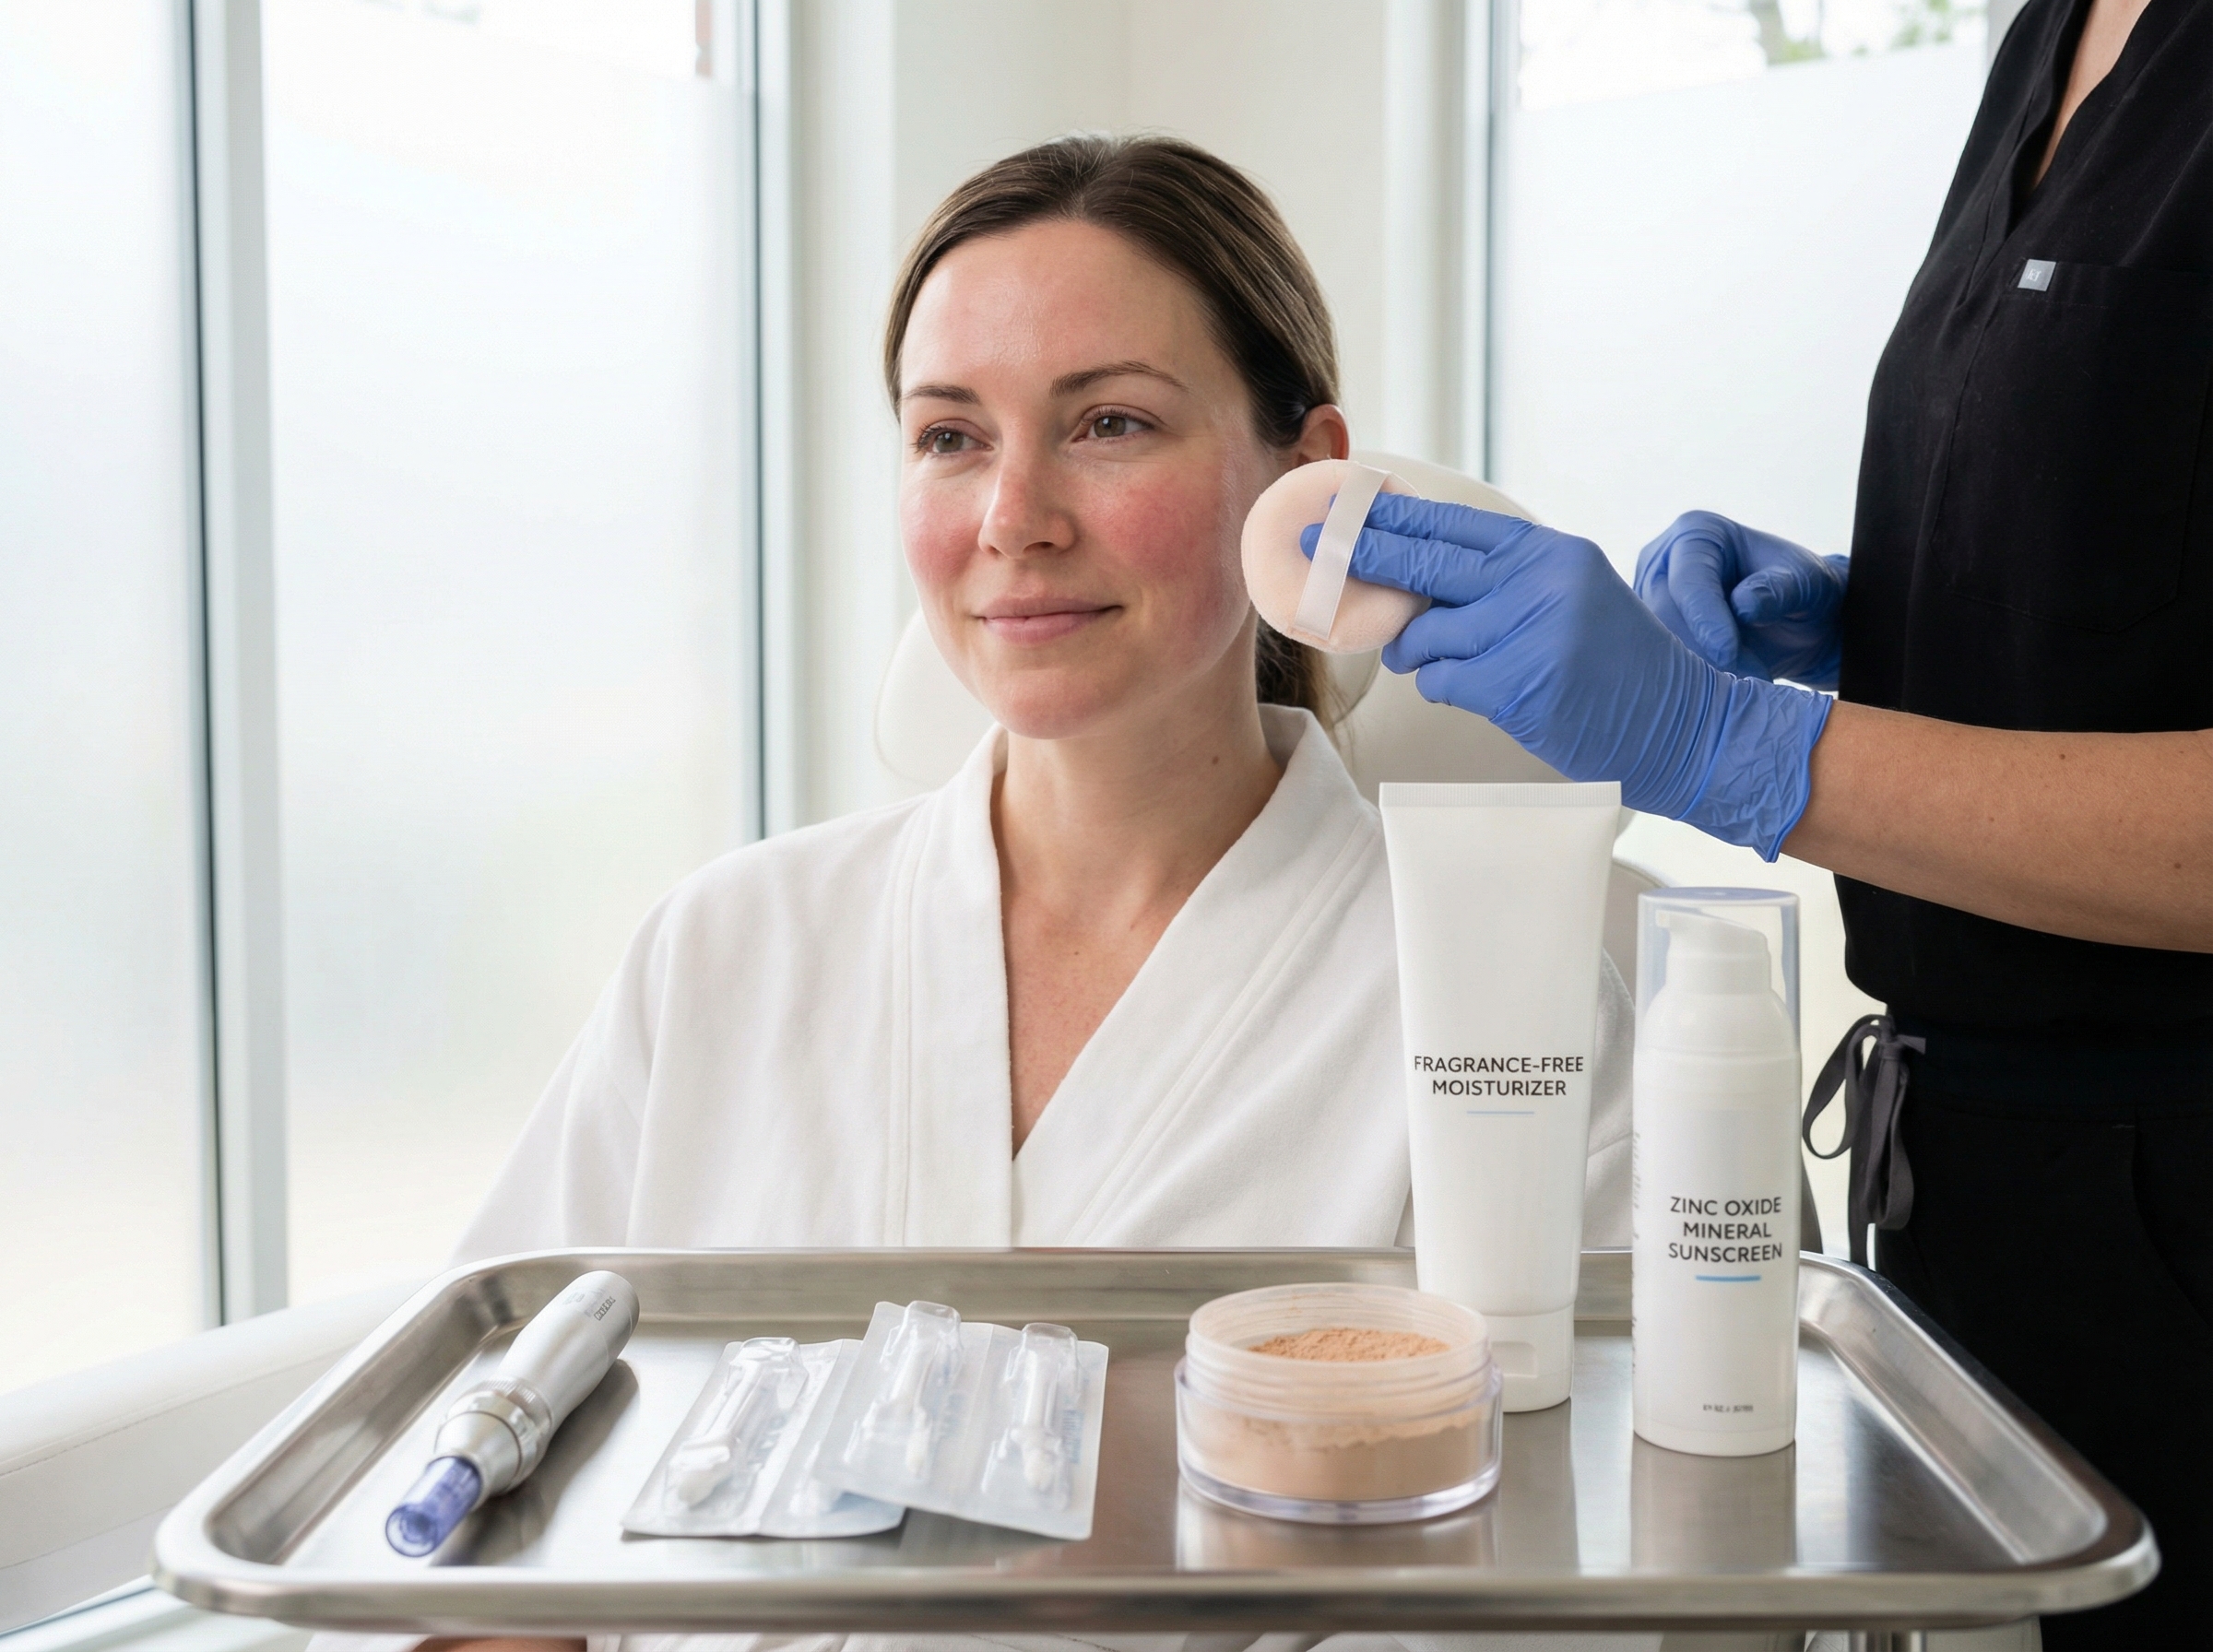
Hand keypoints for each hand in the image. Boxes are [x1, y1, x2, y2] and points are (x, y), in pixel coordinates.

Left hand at [1302, 496, 1831, 857]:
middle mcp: (1540, 582)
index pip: (1452, 523)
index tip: (1340, 506)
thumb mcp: (1564, 596)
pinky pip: (1442, 680)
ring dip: (1414, 649)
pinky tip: (1467, 688)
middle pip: (1425, 563)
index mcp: (1548, 553)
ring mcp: (1530, 633)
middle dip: (1362, 556)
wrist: (1676, 723)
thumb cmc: (1610, 665)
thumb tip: (1407, 570)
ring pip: (1427, 633)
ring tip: (1429, 656)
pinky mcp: (1519, 686)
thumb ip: (1498, 579)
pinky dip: (1441, 686)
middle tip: (1314, 547)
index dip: (1390, 515)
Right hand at [1632, 511, 1848, 689]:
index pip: (1689, 581)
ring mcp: (1651, 599)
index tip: (1729, 654)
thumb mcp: (1806, 581)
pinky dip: (1695, 678)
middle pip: (1664, 616)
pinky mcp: (1652, 633)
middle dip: (1706, 651)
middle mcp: (1663, 562)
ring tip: (1748, 679)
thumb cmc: (1802, 588)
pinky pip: (1663, 662)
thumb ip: (1779, 589)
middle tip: (1753, 676)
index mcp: (1697, 533)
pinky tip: (1728, 685)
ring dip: (1702, 669)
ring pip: (1659, 645)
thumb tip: (1744, 605)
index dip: (1706, 620)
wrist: (1796, 620)